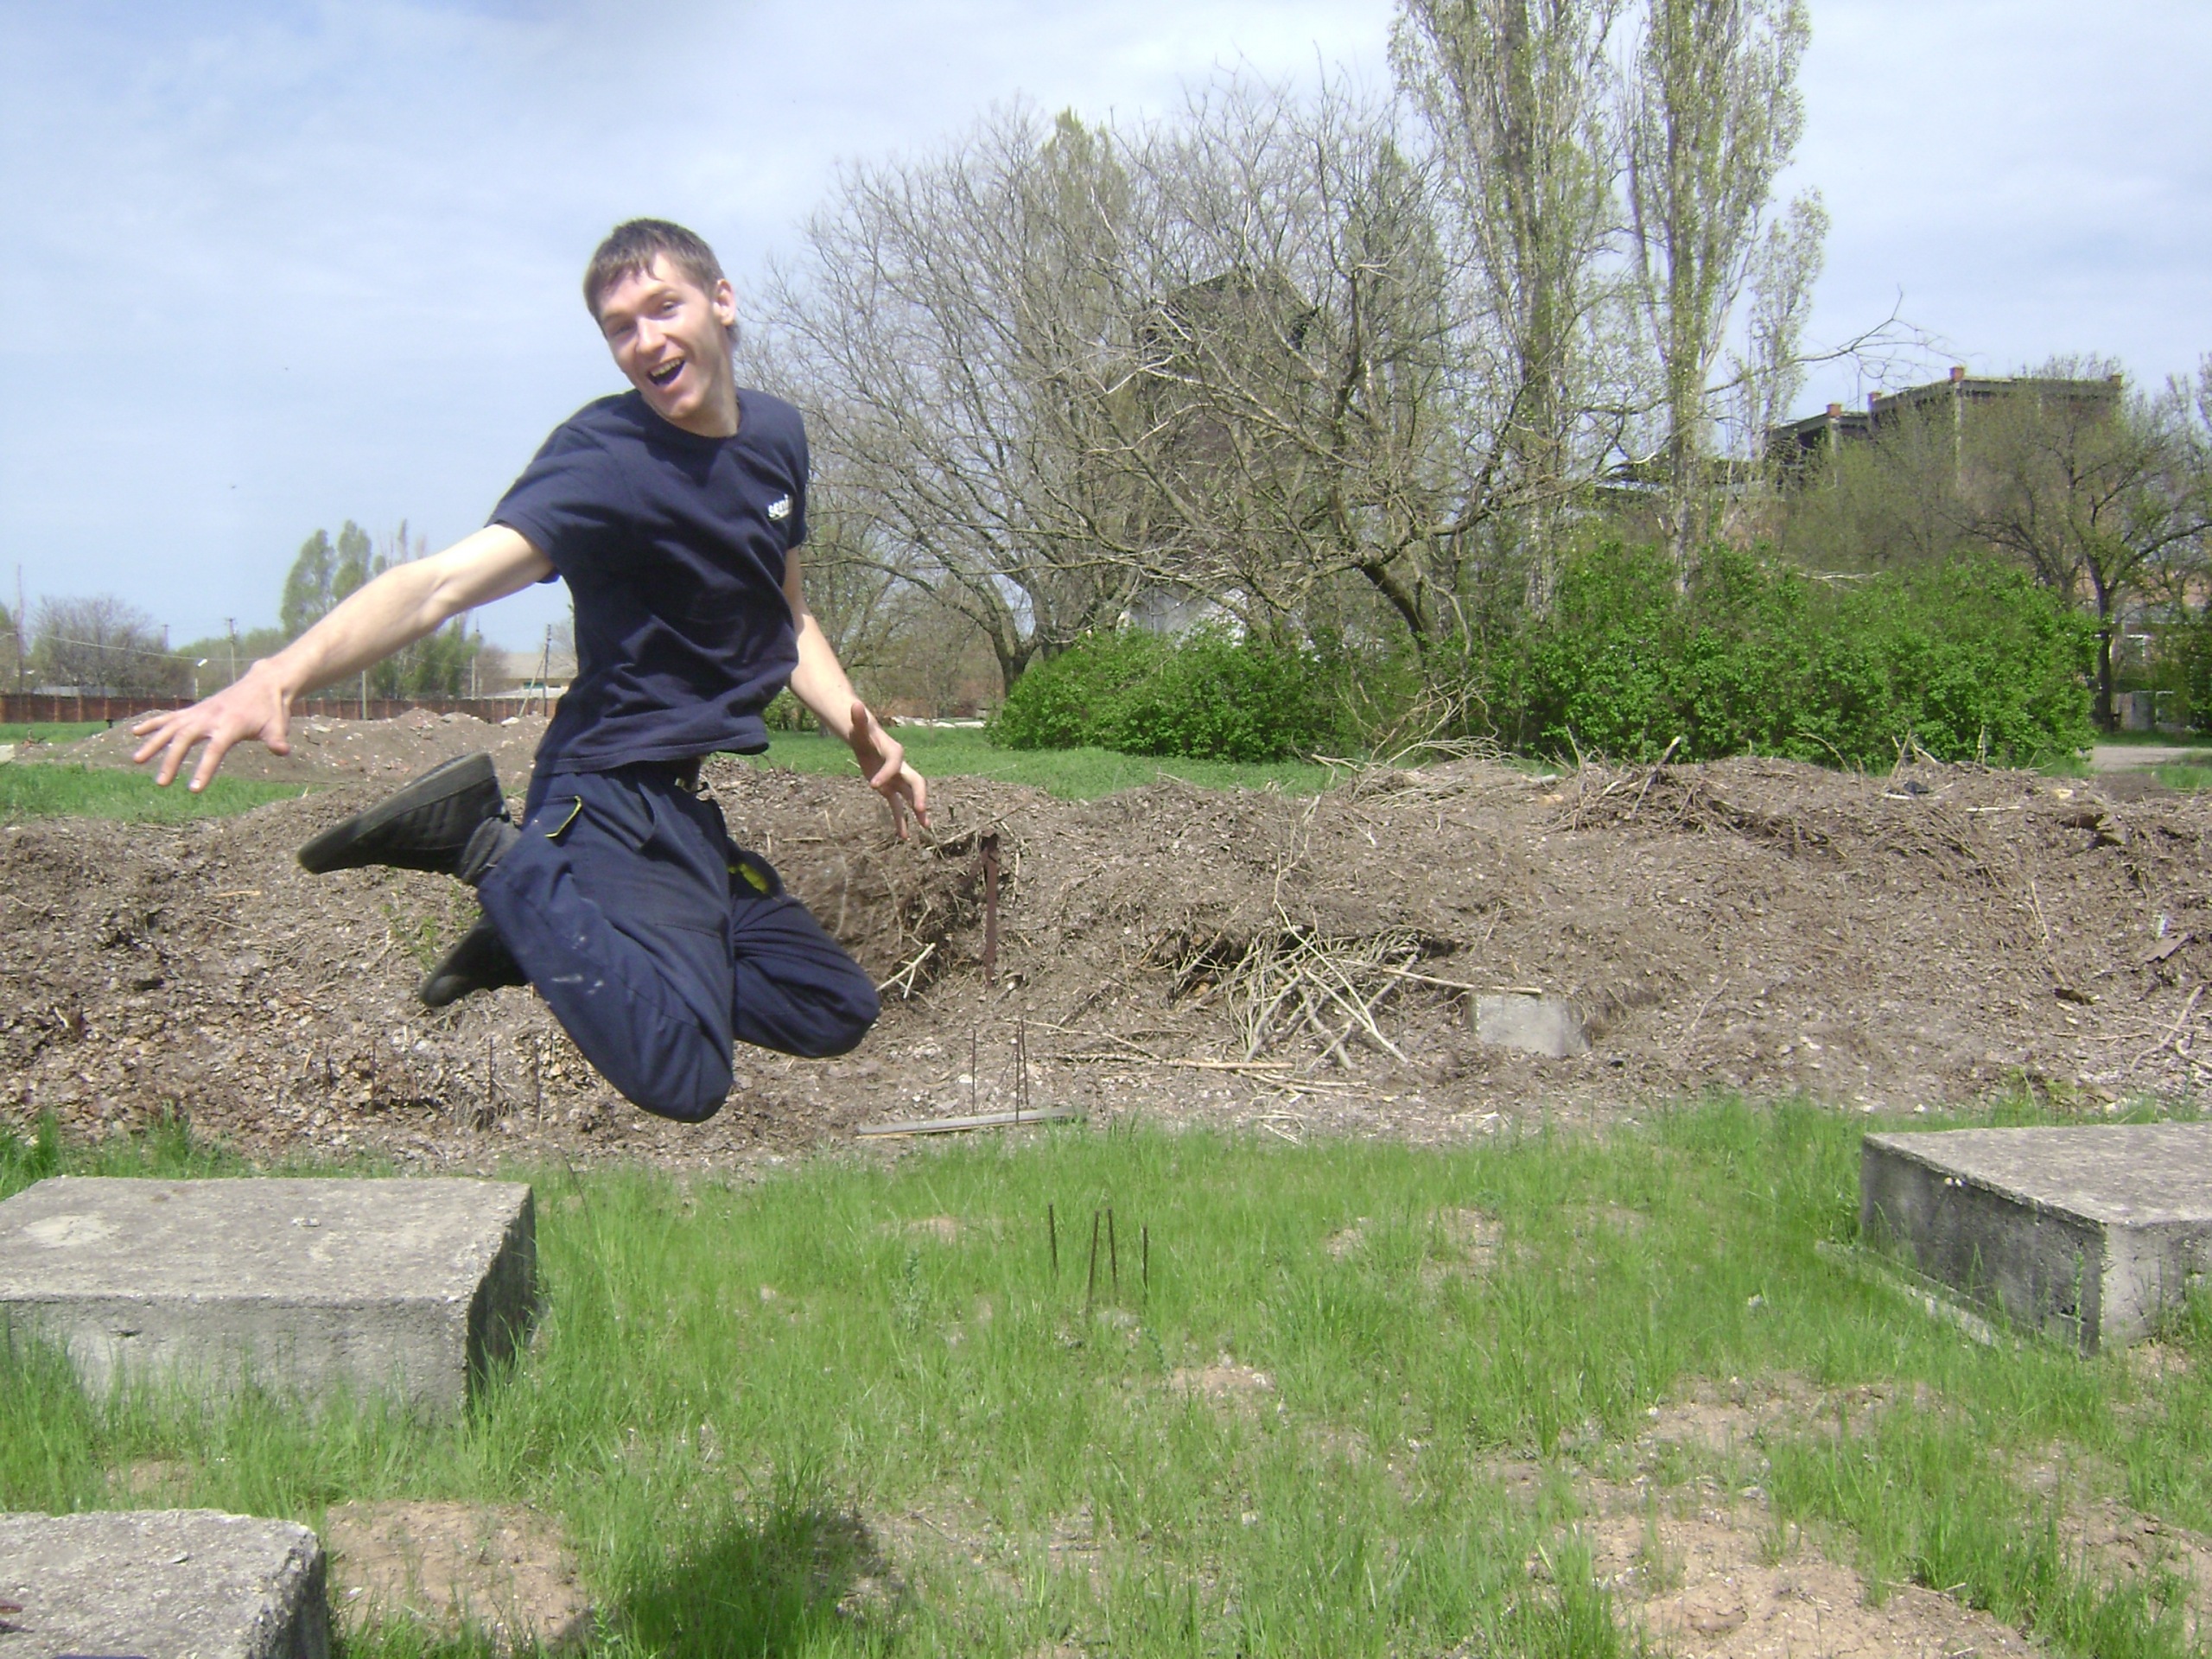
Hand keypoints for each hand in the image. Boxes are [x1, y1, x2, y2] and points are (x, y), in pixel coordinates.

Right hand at [130, 666, 293, 790]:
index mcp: (230, 724)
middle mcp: (210, 717)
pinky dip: (153, 724)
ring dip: (153, 743)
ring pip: (171, 727)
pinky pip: (170, 717)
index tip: (194, 790)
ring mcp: (199, 712)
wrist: (263, 684)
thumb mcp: (277, 725)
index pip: (214, 750)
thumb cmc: (270, 709)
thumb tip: (283, 751)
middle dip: (171, 761)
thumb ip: (277, 739)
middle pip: (186, 739)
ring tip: (137, 760)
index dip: (204, 769)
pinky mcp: (195, 710)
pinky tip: (135, 733)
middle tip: (161, 783)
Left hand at [847, 698, 928, 839]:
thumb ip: (857, 718)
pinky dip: (900, 821)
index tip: (873, 786)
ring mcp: (896, 779)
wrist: (865, 739)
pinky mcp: (889, 789)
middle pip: (916, 781)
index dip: (887, 773)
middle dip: (919, 795)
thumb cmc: (862, 731)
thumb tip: (855, 704)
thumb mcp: (858, 726)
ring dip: (919, 811)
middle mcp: (900, 767)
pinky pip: (897, 806)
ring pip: (911, 796)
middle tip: (920, 809)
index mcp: (894, 752)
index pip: (896, 763)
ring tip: (926, 827)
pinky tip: (903, 836)